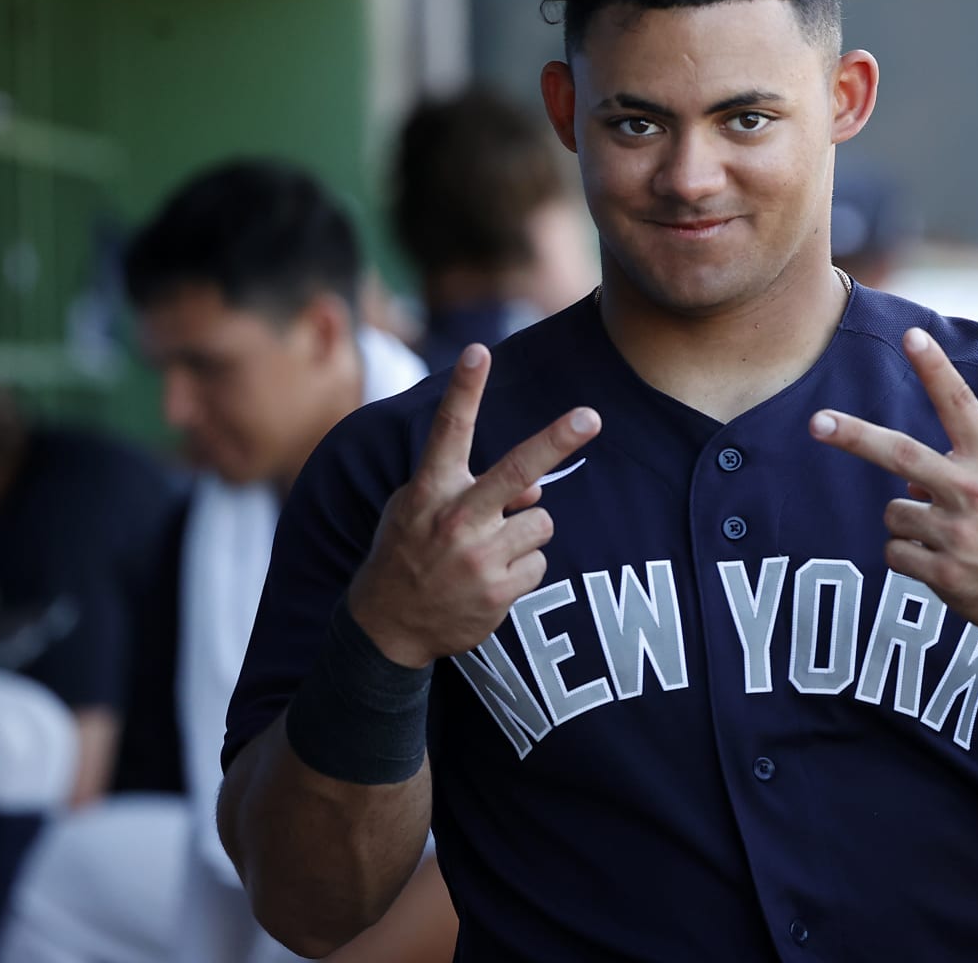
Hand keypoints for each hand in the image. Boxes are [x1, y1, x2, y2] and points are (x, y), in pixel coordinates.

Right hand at [347, 343, 601, 668]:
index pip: (449, 431)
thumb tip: (536, 490)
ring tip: (487, 552)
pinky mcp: (498, 593)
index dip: (464, 389)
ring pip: (540, 523)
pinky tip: (489, 581)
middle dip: (557, 441)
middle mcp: (456, 520)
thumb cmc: (410, 550)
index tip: (476, 351)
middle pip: (517, 471)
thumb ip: (475, 487)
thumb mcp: (421, 508)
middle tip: (590, 417)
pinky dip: (521, 570)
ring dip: (524, 534)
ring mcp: (479, 559)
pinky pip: (538, 564)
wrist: (387, 626)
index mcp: (431, 490)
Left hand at [808, 326, 977, 636]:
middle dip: (854, 436)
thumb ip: (969, 467)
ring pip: (893, 513)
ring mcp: (958, 533)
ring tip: (947, 537)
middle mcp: (973, 491)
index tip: (912, 335)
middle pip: (901, 453)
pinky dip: (909, 557)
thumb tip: (909, 480)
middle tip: (818, 421)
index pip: (960, 405)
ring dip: (908, 523)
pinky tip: (944, 564)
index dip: (935, 368)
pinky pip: (895, 553)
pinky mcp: (945, 571)